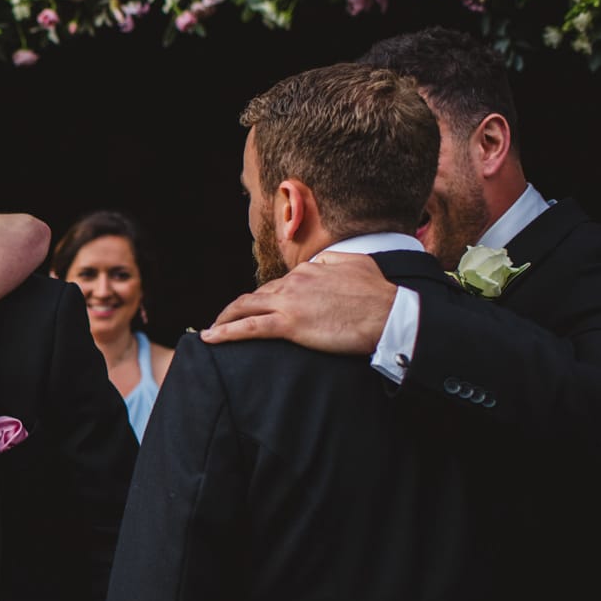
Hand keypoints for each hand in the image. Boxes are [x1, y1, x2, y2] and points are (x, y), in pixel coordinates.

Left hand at [201, 252, 395, 354]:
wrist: (390, 315)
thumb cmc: (379, 294)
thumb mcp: (354, 264)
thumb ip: (331, 262)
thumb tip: (319, 265)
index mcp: (309, 269)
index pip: (279, 285)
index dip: (267, 299)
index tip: (261, 310)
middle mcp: (294, 282)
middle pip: (257, 296)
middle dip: (239, 308)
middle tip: (226, 320)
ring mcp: (289, 303)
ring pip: (246, 307)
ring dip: (225, 318)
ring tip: (212, 329)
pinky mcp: (289, 324)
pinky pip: (248, 328)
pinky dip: (225, 332)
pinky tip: (210, 337)